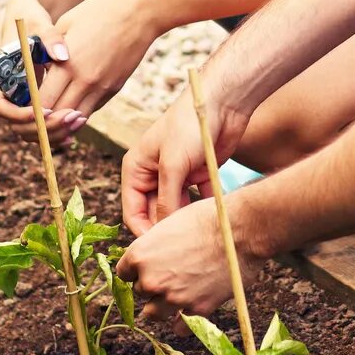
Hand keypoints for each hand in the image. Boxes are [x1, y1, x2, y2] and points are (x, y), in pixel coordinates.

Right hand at [0, 0, 76, 132]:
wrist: (33, 20)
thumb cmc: (31, 19)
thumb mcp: (39, 24)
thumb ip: (49, 38)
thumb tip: (63, 55)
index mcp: (2, 78)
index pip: (0, 108)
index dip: (19, 114)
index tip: (42, 110)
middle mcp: (11, 95)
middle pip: (18, 126)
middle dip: (42, 128)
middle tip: (69, 119)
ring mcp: (24, 102)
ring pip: (32, 131)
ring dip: (52, 133)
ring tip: (76, 123)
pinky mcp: (39, 103)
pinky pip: (43, 126)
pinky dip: (57, 132)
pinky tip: (75, 129)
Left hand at [38, 0, 165, 130]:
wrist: (142, 10)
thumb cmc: (99, 10)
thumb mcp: (65, 24)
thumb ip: (47, 50)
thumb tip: (35, 69)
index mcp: (68, 64)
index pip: (42, 103)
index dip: (30, 110)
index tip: (23, 108)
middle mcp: (86, 81)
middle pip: (57, 117)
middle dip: (43, 121)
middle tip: (33, 119)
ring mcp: (103, 86)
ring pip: (76, 119)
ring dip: (62, 121)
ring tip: (51, 119)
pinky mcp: (115, 87)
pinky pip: (92, 108)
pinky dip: (79, 112)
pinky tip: (70, 108)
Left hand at [116, 196, 233, 323]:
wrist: (241, 230)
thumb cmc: (209, 219)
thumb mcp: (171, 223)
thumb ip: (155, 245)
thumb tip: (151, 256)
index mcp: (140, 255)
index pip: (124, 273)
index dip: (137, 270)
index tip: (148, 268)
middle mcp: (151, 279)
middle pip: (140, 292)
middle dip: (153, 285)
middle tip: (172, 275)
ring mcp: (173, 298)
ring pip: (153, 314)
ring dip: (162, 306)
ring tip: (177, 295)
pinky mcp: (196, 310)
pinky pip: (180, 327)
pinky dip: (183, 321)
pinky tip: (190, 310)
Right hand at [121, 76, 248, 235]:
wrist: (221, 103)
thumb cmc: (188, 126)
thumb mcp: (172, 166)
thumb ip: (166, 200)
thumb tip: (163, 233)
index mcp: (136, 169)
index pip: (133, 211)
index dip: (144, 233)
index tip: (160, 251)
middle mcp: (153, 174)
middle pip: (155, 213)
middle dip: (167, 230)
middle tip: (181, 249)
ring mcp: (177, 175)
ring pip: (177, 209)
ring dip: (186, 221)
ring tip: (196, 237)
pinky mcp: (198, 175)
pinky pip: (198, 201)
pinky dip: (203, 210)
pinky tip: (213, 219)